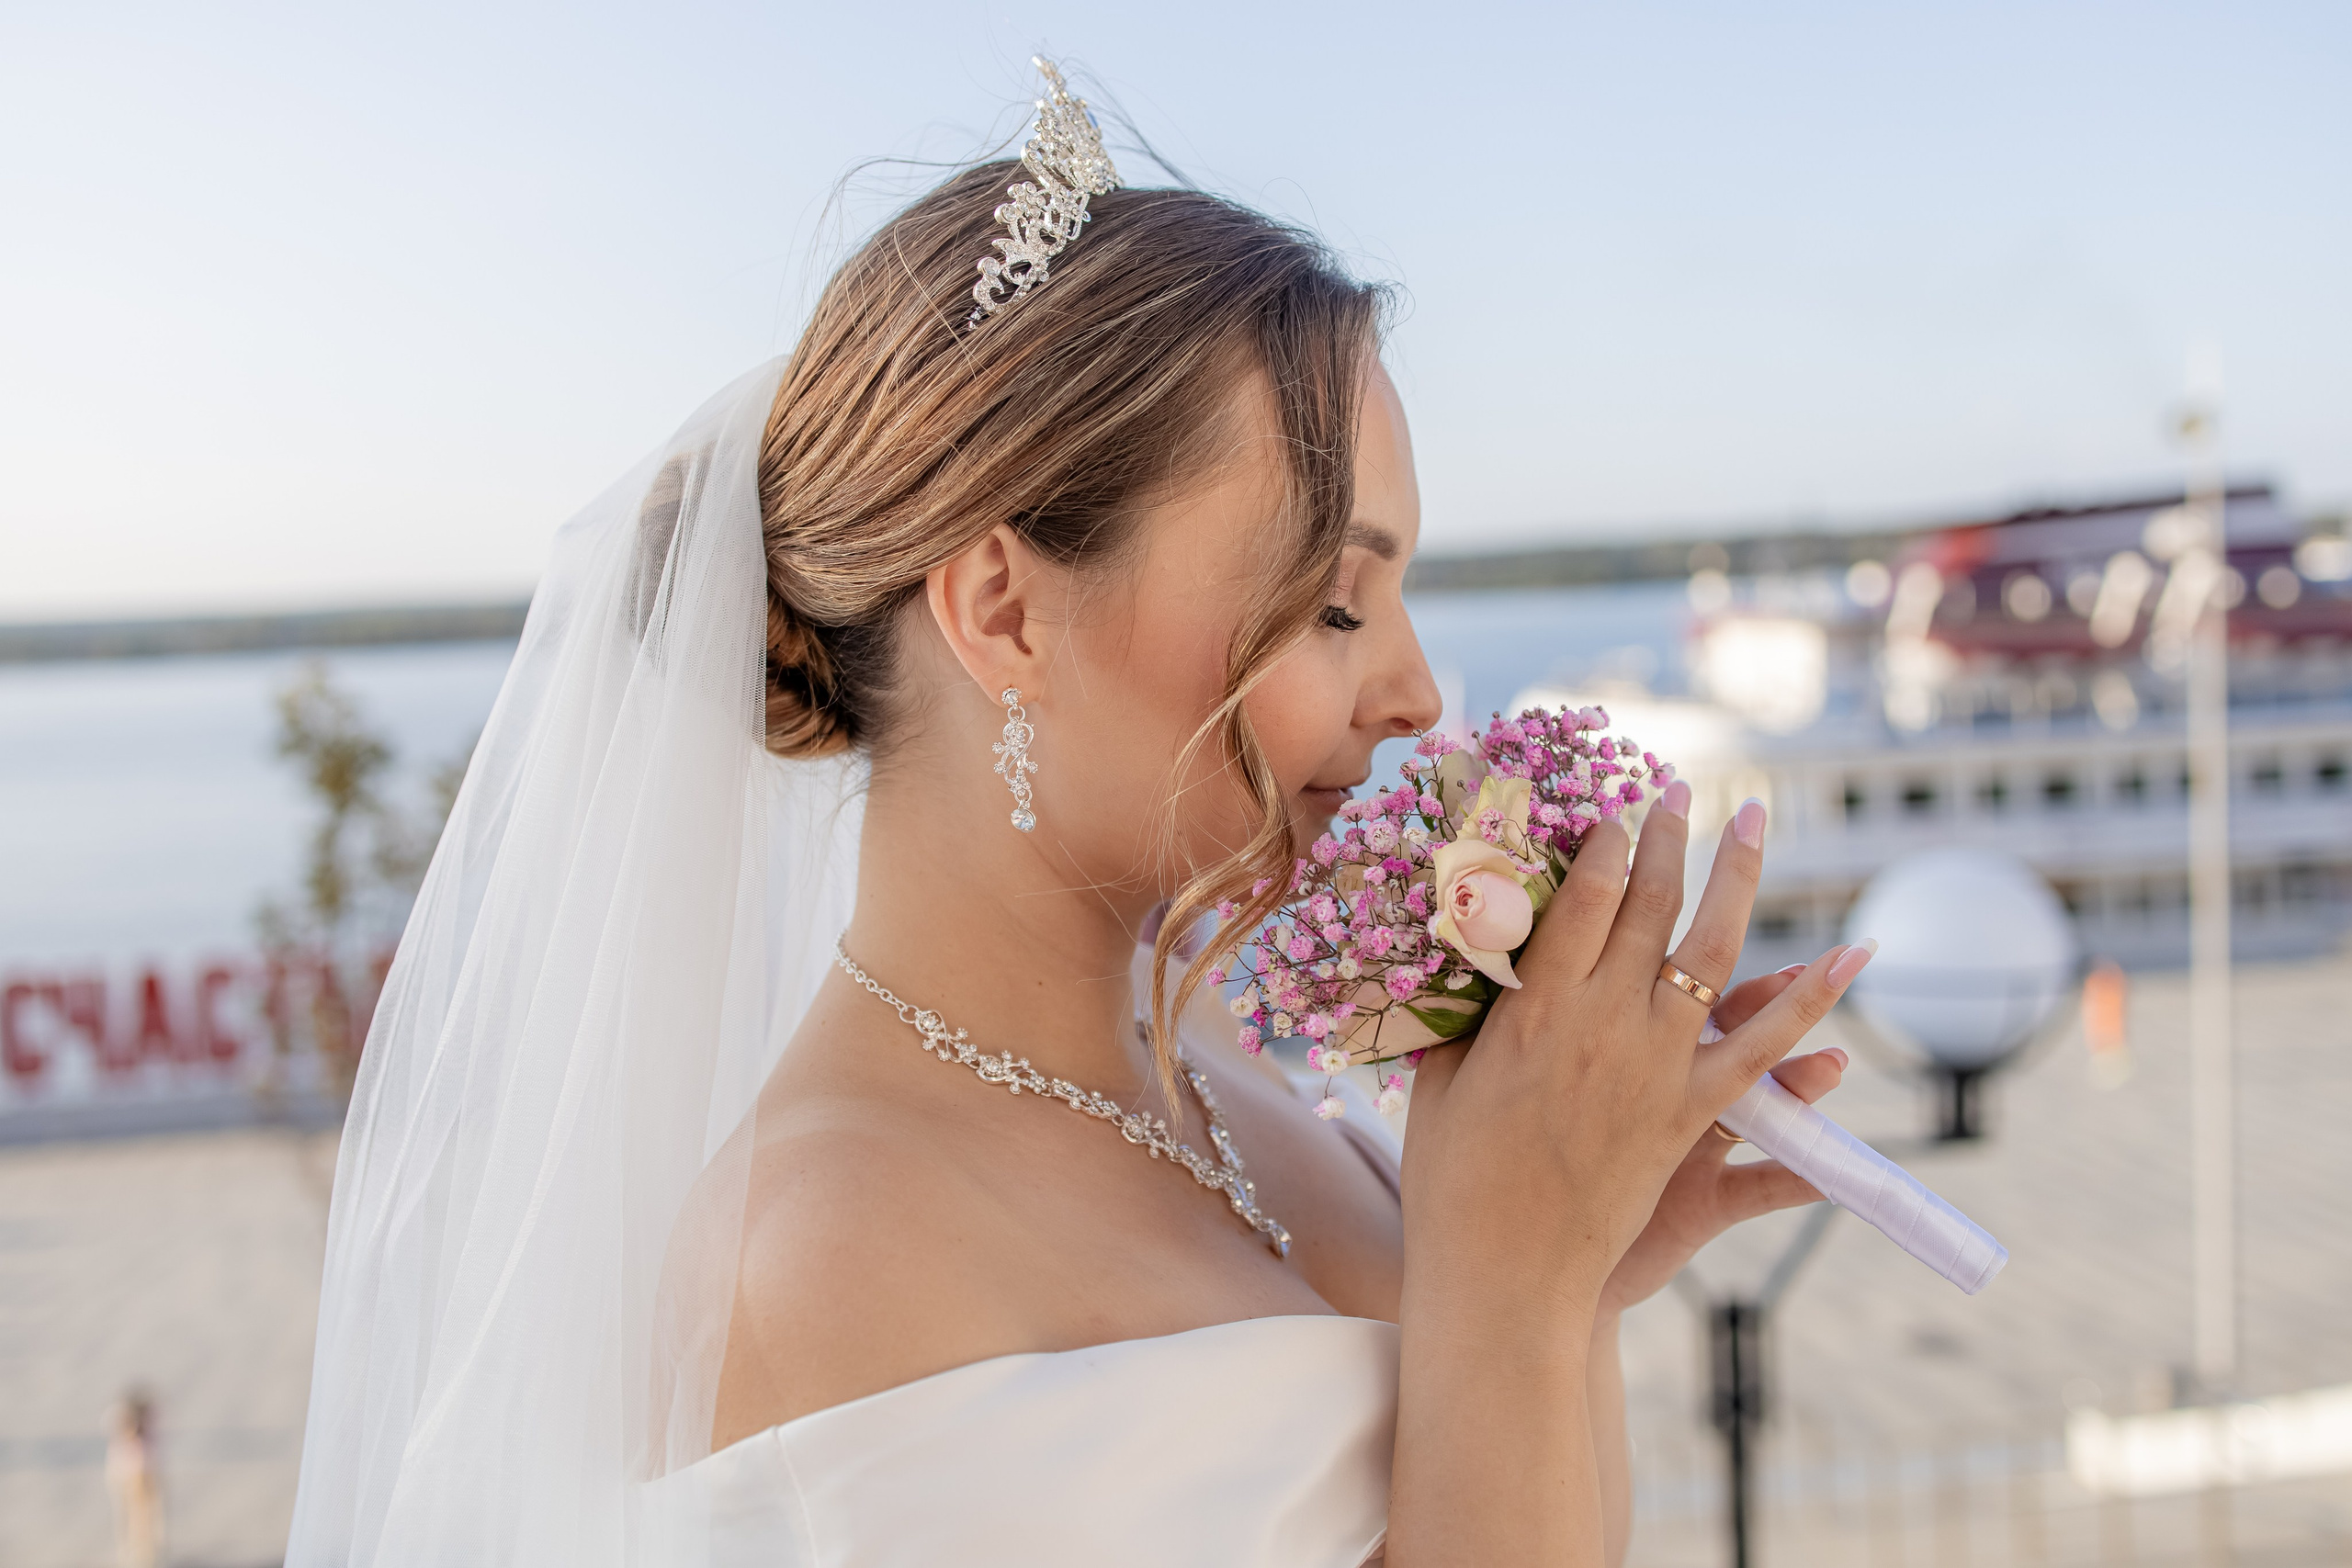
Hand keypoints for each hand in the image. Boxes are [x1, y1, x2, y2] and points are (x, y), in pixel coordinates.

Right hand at [1401, 784, 1872, 1316]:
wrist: (1504, 1272)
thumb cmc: (1453, 1180)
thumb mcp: (1439, 1079)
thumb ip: (1454, 1013)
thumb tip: (1457, 950)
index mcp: (1533, 1011)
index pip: (1576, 900)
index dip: (1598, 844)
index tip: (1610, 807)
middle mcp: (1603, 1024)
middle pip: (1646, 908)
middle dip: (1663, 837)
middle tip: (1672, 789)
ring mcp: (1657, 1067)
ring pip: (1712, 952)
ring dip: (1735, 878)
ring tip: (1751, 823)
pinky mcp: (1693, 1115)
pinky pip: (1765, 1048)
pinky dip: (1808, 1000)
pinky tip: (1847, 956)